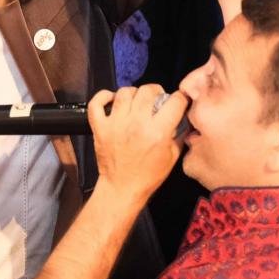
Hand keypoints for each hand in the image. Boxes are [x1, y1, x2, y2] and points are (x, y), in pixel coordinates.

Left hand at [87, 84, 186, 201]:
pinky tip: (112, 99)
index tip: (178, 101)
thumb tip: (182, 118)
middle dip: (156, 92)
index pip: (174, 101)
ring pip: (124, 92)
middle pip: (148, 90)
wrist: (122, 188)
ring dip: (134, 93)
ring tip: (136, 102)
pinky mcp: (100, 127)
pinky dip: (103, 96)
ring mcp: (116, 124)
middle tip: (156, 101)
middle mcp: (136, 124)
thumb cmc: (148, 176)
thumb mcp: (172, 156)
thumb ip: (178, 134)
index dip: (180, 99)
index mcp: (158, 132)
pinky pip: (97, 102)